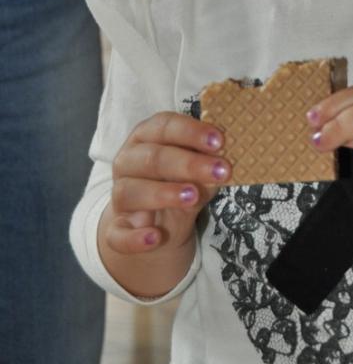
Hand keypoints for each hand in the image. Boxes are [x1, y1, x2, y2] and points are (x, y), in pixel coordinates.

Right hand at [103, 111, 230, 257]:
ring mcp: (119, 195)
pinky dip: (135, 237)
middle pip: (153, 158)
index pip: (165, 126)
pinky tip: (155, 237)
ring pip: (131, 191)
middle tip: (220, 171)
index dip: (192, 132)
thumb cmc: (179, 183)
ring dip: (163, 193)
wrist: (156, 225)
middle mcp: (128, 161)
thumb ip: (208, 164)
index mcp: (147, 136)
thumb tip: (224, 157)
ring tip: (193, 197)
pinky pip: (119, 235)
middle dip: (189, 164)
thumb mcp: (197, 172)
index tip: (219, 141)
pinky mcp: (116, 230)